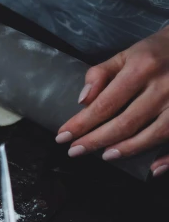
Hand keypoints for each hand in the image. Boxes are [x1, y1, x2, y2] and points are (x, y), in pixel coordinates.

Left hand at [57, 27, 168, 177]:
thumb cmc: (154, 53)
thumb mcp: (126, 54)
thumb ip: (100, 74)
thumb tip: (82, 101)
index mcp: (142, 68)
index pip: (105, 103)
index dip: (82, 123)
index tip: (63, 136)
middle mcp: (164, 86)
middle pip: (126, 122)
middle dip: (97, 140)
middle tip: (75, 151)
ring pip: (154, 134)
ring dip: (128, 149)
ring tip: (105, 156)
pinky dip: (168, 157)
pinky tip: (153, 169)